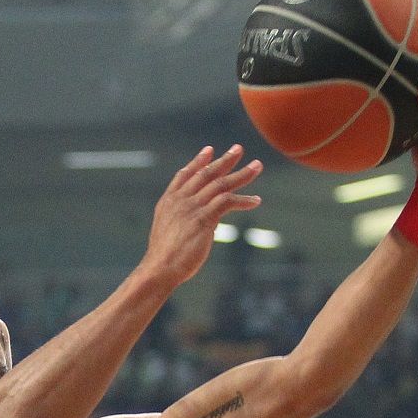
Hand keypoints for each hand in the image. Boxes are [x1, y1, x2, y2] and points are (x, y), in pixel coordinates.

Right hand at [146, 145, 263, 286]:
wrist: (160, 268)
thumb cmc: (164, 257)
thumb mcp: (169, 232)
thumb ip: (184, 221)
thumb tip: (204, 223)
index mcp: (169, 201)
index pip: (184, 175)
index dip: (198, 162)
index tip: (209, 150)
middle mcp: (180, 200)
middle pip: (205, 174)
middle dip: (224, 160)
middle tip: (239, 149)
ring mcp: (191, 208)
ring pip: (220, 184)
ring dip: (241, 175)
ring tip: (257, 166)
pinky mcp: (203, 218)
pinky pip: (227, 202)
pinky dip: (243, 200)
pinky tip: (255, 201)